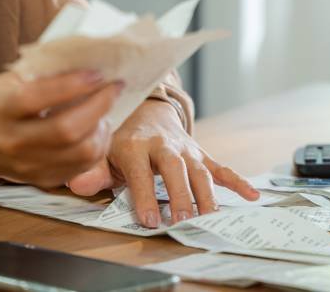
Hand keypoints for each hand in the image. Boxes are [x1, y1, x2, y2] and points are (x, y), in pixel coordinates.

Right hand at [0, 69, 122, 187]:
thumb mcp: (8, 80)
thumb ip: (43, 73)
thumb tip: (87, 60)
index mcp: (1, 109)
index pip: (41, 97)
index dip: (74, 84)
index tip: (98, 73)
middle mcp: (13, 141)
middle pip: (67, 130)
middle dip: (99, 106)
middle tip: (113, 88)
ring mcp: (27, 166)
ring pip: (81, 153)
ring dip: (102, 129)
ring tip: (104, 110)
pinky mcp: (40, 179)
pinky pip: (81, 168)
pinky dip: (97, 147)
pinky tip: (96, 130)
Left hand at [67, 99, 258, 226]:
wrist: (145, 109)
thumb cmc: (121, 138)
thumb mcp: (102, 151)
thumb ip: (92, 171)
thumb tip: (77, 185)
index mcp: (135, 145)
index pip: (139, 172)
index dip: (143, 196)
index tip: (148, 220)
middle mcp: (162, 145)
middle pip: (174, 169)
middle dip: (179, 194)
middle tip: (182, 219)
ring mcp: (185, 148)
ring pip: (199, 170)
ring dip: (206, 193)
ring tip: (210, 217)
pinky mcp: (199, 153)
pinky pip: (220, 167)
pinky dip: (237, 180)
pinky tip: (252, 195)